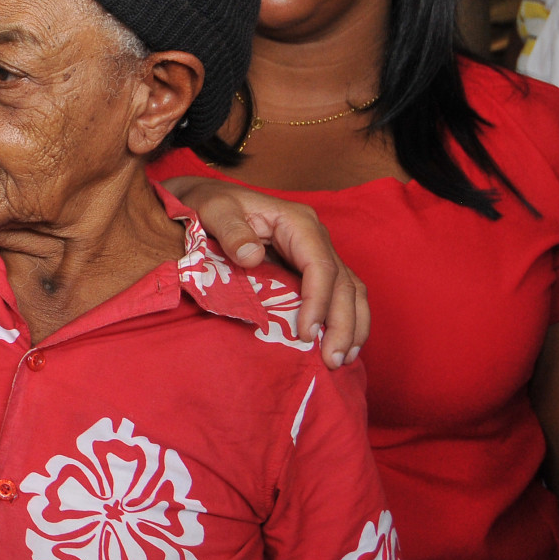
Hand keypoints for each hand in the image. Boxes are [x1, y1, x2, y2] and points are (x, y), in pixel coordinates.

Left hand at [161, 176, 369, 367]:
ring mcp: (316, 252)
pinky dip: (345, 321)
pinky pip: (339, 295)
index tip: (305, 333)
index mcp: (297, 222)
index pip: (320, 265)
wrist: (206, 199)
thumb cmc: (209, 204)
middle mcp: (314, 237)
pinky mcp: (310, 268)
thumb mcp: (213, 209)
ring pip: (350, 291)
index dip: (318, 302)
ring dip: (352, 327)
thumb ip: (231, 230)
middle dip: (342, 324)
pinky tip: (340, 346)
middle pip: (344, 283)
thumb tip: (252, 257)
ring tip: (340, 360)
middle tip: (332, 360)